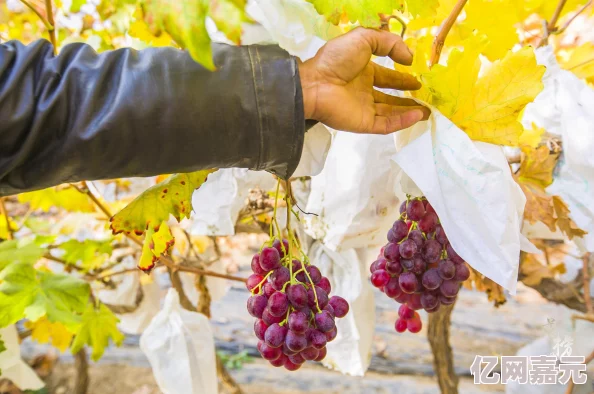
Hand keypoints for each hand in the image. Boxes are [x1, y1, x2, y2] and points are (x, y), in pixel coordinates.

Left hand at [298, 27, 429, 133]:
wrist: (317, 83)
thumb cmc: (337, 59)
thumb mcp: (364, 38)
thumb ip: (389, 43)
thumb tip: (409, 59)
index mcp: (363, 72)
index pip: (386, 77)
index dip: (402, 79)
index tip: (417, 80)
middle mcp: (364, 91)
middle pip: (390, 98)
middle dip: (407, 99)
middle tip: (425, 100)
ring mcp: (363, 108)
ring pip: (391, 113)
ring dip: (409, 112)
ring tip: (427, 112)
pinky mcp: (363, 123)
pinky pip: (386, 124)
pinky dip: (402, 121)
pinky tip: (417, 116)